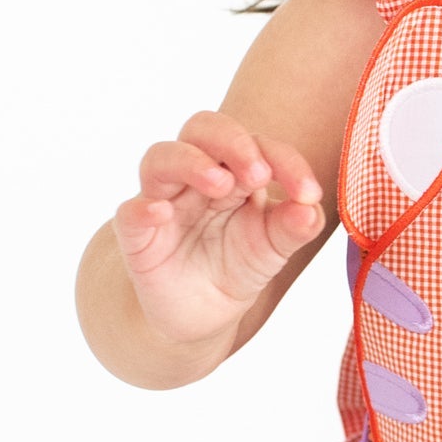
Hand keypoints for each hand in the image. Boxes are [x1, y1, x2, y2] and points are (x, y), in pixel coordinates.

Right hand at [111, 109, 325, 347]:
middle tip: (259, 174)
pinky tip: (162, 213)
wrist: (204, 313)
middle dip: (232, 142)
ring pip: (161, 157)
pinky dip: (143, 208)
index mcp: (235, 169)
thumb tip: (311, 207)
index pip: (256, 143)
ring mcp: (164, 200)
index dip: (284, 160)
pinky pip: (130, 212)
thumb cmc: (240, 262)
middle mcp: (196, 175)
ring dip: (192, 163)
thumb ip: (298, 225)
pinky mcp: (138, 235)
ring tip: (221, 185)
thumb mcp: (276, 245)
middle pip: (203, 128)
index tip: (308, 193)